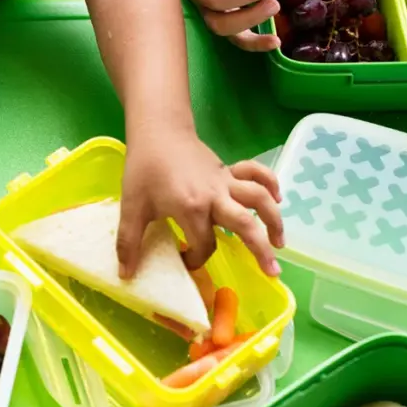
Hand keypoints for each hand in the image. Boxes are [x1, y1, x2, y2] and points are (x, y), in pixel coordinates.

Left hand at [116, 130, 282, 278]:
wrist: (158, 131)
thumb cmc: (144, 168)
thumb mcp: (132, 206)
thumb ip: (129, 242)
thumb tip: (126, 275)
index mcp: (191, 208)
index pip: (204, 244)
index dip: (196, 259)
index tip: (186, 260)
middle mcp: (214, 196)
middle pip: (246, 224)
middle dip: (261, 250)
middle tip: (272, 273)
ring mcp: (225, 182)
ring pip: (259, 199)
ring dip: (274, 220)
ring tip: (280, 244)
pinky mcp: (229, 170)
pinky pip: (256, 174)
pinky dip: (270, 183)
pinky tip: (278, 199)